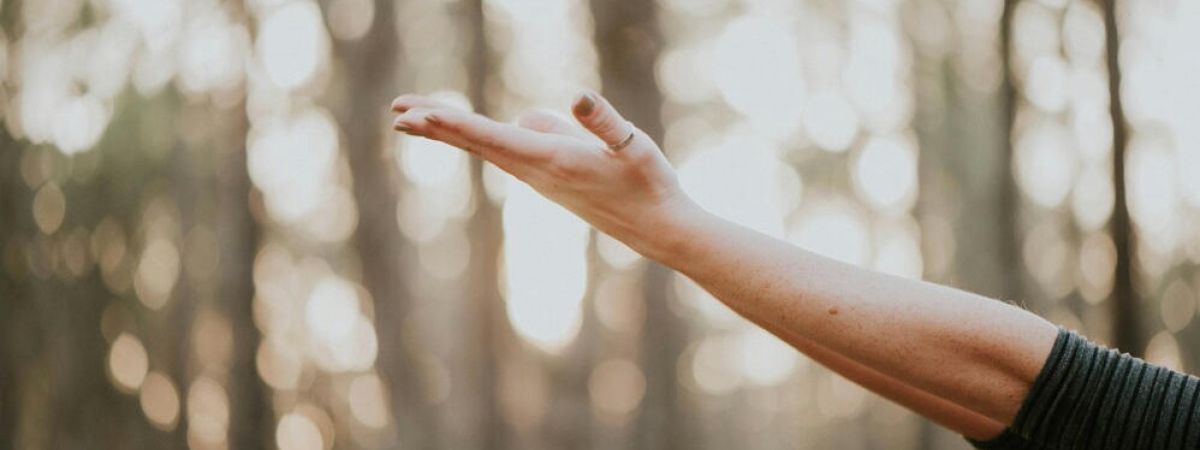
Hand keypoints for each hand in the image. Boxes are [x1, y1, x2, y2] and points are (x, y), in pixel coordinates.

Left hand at [389, 92, 701, 259]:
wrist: (659, 229)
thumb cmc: (650, 184)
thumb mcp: (634, 145)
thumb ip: (604, 122)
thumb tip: (576, 97)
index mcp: (553, 160)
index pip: (493, 137)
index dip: (453, 123)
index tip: (418, 115)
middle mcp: (538, 172)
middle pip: (477, 143)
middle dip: (436, 126)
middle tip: (396, 113)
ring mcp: (541, 178)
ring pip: (488, 148)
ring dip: (451, 132)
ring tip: (415, 118)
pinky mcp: (549, 179)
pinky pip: (505, 152)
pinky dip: (478, 139)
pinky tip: (476, 131)